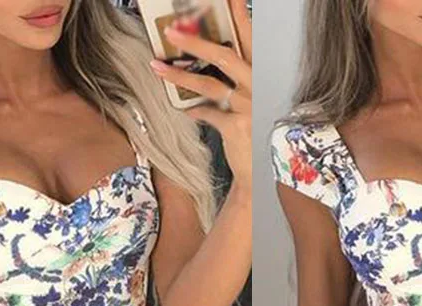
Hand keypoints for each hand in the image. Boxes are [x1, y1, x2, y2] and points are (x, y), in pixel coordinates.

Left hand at [149, 0, 251, 191]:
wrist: (258, 173)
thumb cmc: (255, 136)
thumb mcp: (251, 104)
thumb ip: (234, 84)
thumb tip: (207, 68)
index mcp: (263, 77)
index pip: (250, 40)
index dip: (239, 16)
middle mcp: (258, 89)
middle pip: (225, 56)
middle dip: (196, 41)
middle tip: (172, 31)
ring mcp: (248, 108)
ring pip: (210, 84)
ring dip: (181, 74)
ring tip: (158, 67)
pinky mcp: (236, 127)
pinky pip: (207, 113)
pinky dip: (195, 111)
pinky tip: (186, 110)